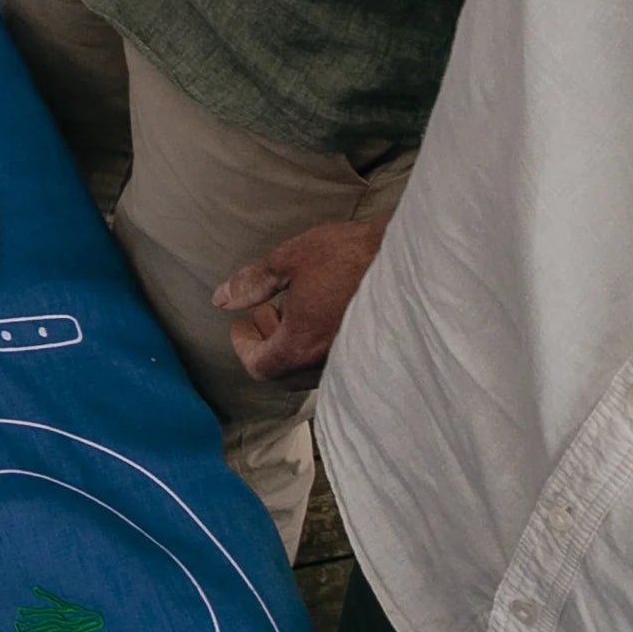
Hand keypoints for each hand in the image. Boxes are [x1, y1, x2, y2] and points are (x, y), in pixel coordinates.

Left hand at [212, 215, 388, 388]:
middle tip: (262, 313)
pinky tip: (320, 315)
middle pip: (282, 375)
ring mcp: (351, 365)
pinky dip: (316, 348)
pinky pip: (333, 366)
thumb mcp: (289, 260)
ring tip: (292, 308)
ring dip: (291, 346)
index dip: (243, 346)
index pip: (259, 367)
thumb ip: (253, 283)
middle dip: (265, 346)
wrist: (410, 259)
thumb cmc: (351, 255)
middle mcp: (326, 366)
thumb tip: (222, 298)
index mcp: (301, 346)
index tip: (239, 323)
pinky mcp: (371, 359)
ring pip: (308, 372)